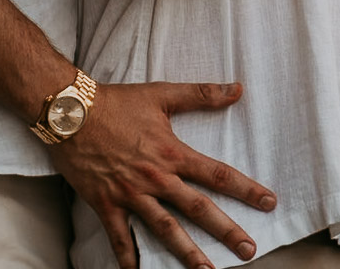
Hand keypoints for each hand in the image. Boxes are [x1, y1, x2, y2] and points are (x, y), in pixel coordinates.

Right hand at [57, 81, 275, 268]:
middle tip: (249, 251)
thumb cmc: (116, 102)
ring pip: (165, 230)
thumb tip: (236, 89)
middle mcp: (156, 178)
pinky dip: (130, 260)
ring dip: (188, 254)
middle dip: (226, 231)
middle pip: (197, 209)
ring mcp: (131, 195)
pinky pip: (121, 239)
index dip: (245, 188)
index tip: (268, 202)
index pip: (216, 173)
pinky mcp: (107, 204)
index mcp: (171, 153)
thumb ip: (200, 94)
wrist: (71, 111)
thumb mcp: (161, 94)